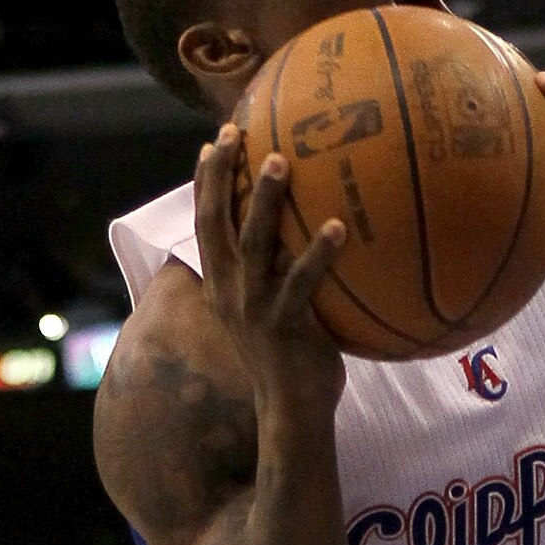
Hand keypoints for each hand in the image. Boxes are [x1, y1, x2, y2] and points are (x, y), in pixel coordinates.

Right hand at [195, 127, 346, 410]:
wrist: (291, 410)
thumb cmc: (290, 356)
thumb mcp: (270, 308)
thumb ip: (275, 271)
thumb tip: (301, 229)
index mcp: (220, 284)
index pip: (205, 222)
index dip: (205, 180)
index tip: (215, 140)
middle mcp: (228, 290)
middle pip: (216, 221)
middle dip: (221, 174)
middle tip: (236, 133)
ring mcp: (253, 307)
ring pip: (254, 243)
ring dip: (264, 199)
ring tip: (279, 160)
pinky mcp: (283, 325)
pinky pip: (301, 282)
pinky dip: (318, 252)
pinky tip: (339, 226)